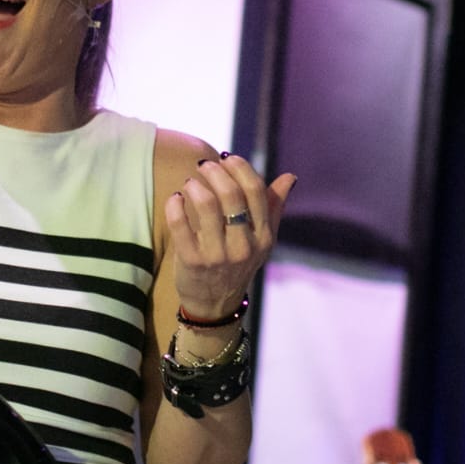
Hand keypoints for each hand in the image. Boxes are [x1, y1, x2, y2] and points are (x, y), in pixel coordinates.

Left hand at [165, 154, 296, 320]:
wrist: (215, 304)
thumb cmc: (237, 263)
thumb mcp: (261, 240)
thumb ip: (274, 207)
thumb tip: (290, 177)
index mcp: (264, 236)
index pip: (255, 190)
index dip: (240, 167)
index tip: (227, 159)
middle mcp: (244, 245)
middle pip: (231, 194)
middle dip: (215, 172)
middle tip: (204, 166)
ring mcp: (217, 254)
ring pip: (206, 205)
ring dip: (195, 185)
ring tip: (190, 182)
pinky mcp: (192, 261)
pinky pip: (179, 224)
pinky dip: (175, 204)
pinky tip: (176, 198)